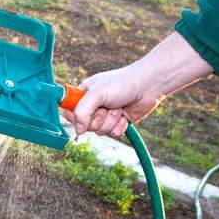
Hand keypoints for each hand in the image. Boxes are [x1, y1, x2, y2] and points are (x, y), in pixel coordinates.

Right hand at [69, 31, 212, 138]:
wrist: (148, 86)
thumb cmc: (122, 83)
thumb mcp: (97, 94)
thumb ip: (82, 111)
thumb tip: (78, 130)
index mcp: (84, 94)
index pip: (69, 111)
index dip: (76, 116)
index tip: (86, 112)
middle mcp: (93, 106)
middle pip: (85, 125)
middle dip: (98, 119)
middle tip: (108, 107)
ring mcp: (105, 115)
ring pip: (99, 131)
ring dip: (111, 122)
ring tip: (119, 108)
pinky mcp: (117, 123)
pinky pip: (112, 134)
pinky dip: (119, 127)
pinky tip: (125, 116)